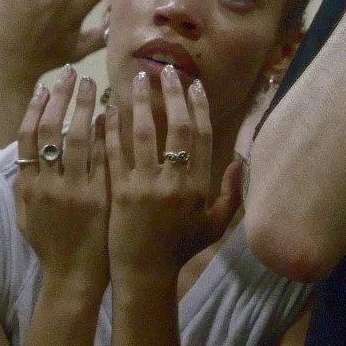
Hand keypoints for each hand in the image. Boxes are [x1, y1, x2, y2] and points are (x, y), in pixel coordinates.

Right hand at [14, 68, 109, 288]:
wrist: (73, 276)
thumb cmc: (50, 244)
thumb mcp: (25, 214)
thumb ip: (24, 183)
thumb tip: (23, 153)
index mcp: (28, 186)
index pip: (28, 137)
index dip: (37, 108)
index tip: (46, 86)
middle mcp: (49, 185)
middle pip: (53, 130)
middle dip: (62, 98)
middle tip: (74, 74)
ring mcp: (75, 191)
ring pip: (78, 140)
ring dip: (85, 108)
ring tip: (95, 86)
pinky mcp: (100, 198)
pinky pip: (103, 159)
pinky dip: (105, 135)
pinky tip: (111, 116)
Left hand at [107, 67, 239, 272]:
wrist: (145, 274)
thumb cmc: (180, 250)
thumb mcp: (214, 226)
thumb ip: (230, 195)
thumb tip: (238, 163)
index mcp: (199, 187)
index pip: (201, 136)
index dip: (198, 107)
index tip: (193, 85)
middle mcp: (175, 182)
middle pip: (177, 128)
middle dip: (172, 95)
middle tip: (166, 71)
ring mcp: (145, 186)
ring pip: (144, 133)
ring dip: (141, 102)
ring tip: (137, 79)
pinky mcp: (118, 192)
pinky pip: (115, 152)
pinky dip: (111, 127)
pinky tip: (107, 109)